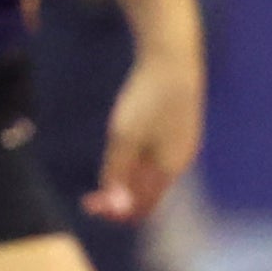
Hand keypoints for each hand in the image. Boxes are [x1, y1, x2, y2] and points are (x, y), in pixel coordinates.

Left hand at [91, 40, 203, 222]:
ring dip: (128, 180)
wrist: (172, 58)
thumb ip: (117, 174)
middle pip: (148, 193)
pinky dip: (138, 164)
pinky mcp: (179, 127)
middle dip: (120, 198)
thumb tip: (115, 209)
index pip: (144, 207)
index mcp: (168, 168)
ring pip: (152, 175)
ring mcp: (182, 144)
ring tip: (107, 173)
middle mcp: (180, 161)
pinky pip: (157, 157)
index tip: (89, 204)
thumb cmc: (147, 99)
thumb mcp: (124, 139)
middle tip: (90, 197)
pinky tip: (125, 150)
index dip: (117, 212)